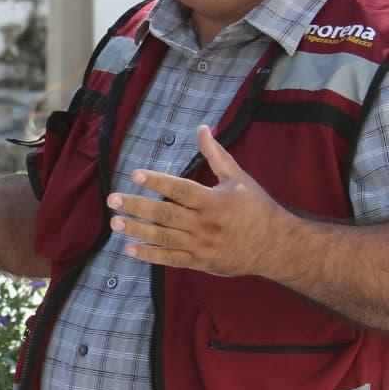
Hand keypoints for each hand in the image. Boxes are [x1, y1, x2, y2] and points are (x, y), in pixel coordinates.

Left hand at [106, 124, 293, 277]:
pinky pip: (171, 259)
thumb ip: (215, 154)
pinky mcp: (200, 262)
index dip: (157, 182)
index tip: (135, 174)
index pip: (180, 189)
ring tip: (115, 223)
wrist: (277, 247)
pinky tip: (130, 249)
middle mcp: (205, 224)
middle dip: (137, 206)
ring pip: (163, 238)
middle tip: (113, 199)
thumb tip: (202, 128)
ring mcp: (201, 245)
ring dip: (137, 230)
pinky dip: (150, 255)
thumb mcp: (238, 178)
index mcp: (214, 201)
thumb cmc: (256, 208)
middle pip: (165, 214)